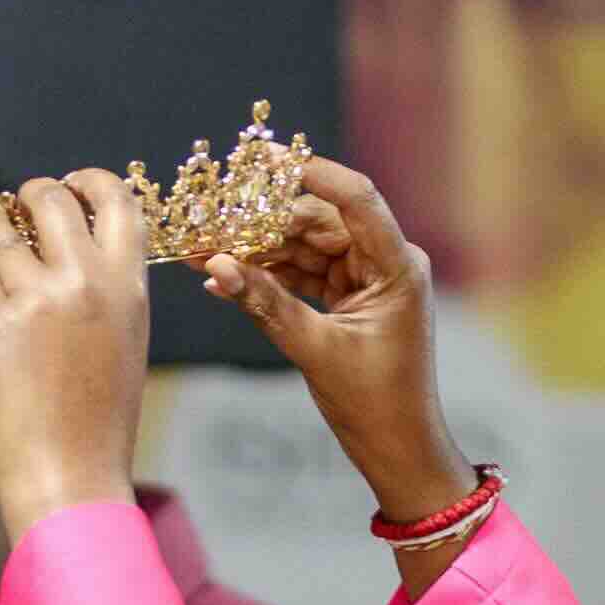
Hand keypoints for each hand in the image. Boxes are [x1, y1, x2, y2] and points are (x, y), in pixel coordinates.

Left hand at [0, 172, 155, 537]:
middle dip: (32, 193)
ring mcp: (34, 300)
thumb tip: (63, 253)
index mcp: (128, 287)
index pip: (117, 201)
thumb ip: (104, 295)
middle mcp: (83, 282)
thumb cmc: (100, 421)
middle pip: (51, 200)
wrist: (71, 475)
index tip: (69, 184)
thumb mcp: (124, 346)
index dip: (89, 181)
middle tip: (20, 201)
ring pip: (2, 232)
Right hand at [197, 157, 477, 532]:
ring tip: (207, 250)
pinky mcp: (349, 298)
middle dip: (265, 221)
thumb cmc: (374, 403)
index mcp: (397, 266)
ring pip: (306, 247)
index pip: (357, 200)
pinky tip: (226, 279)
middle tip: (214, 219)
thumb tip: (218, 265)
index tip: (268, 157)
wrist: (397, 447)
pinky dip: (269, 277)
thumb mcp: (315, 349)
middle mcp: (386, 263)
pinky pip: (304, 274)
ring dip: (259, 250)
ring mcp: (367, 280)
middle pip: (321, 222)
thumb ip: (266, 303)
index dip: (315, 173)